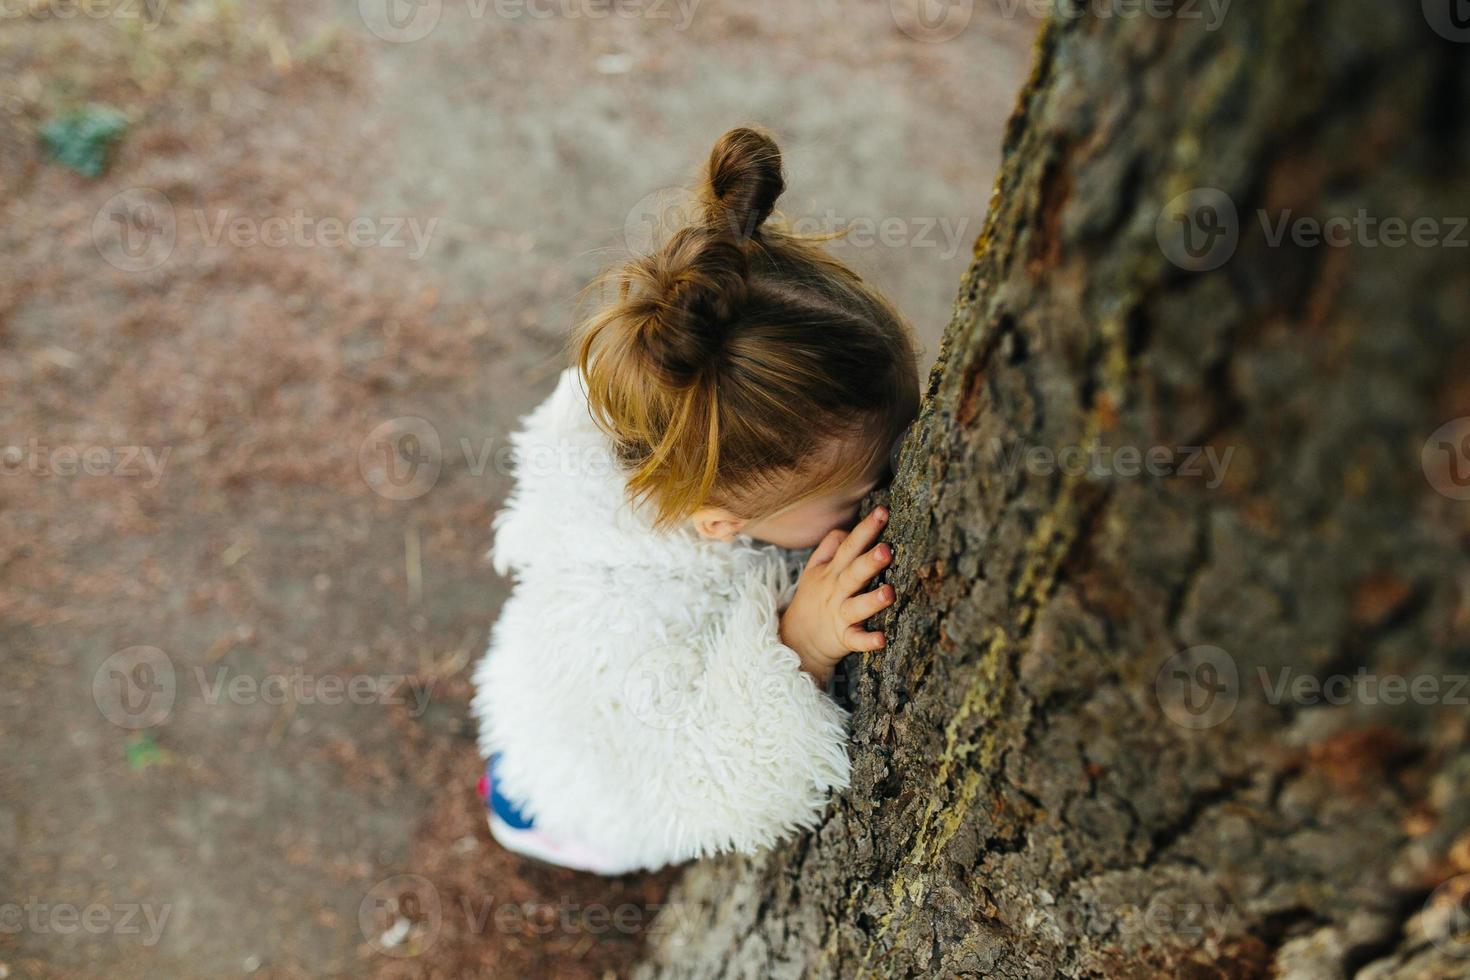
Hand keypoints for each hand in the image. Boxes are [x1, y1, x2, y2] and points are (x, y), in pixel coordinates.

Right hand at [778, 506, 895, 684]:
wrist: (797, 638)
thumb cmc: (814, 597)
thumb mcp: (815, 569)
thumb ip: (830, 546)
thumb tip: (847, 529)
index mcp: (832, 571)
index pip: (849, 546)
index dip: (865, 529)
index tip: (883, 512)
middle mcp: (836, 590)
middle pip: (853, 573)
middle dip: (869, 561)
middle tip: (886, 550)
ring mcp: (839, 615)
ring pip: (857, 606)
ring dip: (872, 600)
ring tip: (889, 592)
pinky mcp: (843, 638)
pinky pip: (855, 640)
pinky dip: (867, 641)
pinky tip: (881, 639)